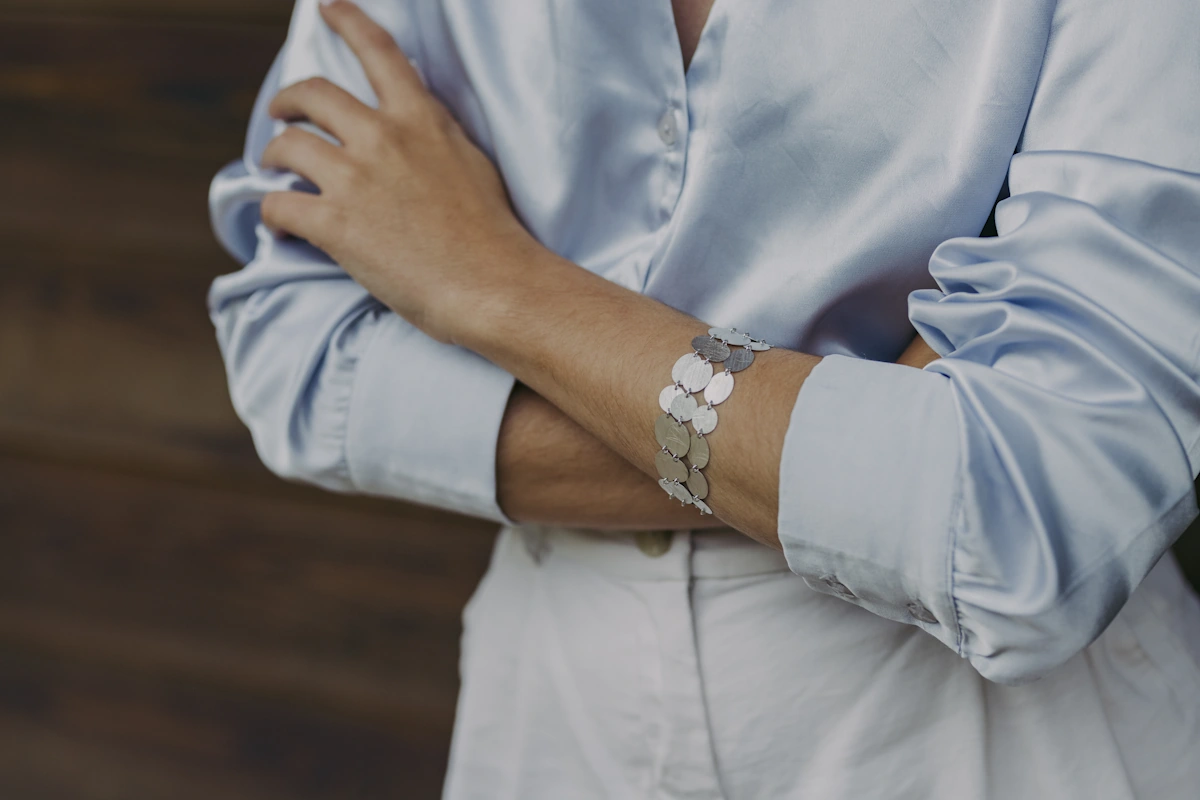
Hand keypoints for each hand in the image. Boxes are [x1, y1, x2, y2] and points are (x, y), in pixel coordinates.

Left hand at [259, 0, 538, 342]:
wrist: (492, 283)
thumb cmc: (493, 232)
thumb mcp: (472, 162)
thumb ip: (438, 136)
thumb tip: (422, 128)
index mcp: (420, 119)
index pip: (379, 52)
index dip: (348, 22)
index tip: (329, 8)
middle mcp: (383, 138)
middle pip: (313, 94)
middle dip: (288, 101)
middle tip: (281, 114)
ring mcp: (355, 179)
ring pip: (287, 147)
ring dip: (273, 158)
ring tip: (274, 173)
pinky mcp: (335, 225)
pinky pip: (278, 206)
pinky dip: (272, 216)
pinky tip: (280, 228)